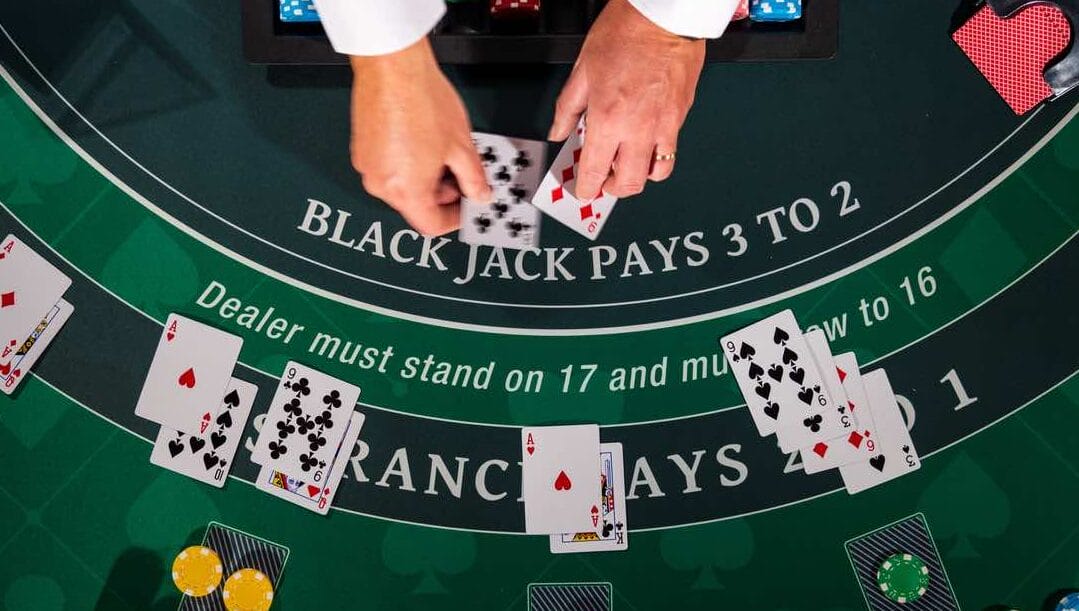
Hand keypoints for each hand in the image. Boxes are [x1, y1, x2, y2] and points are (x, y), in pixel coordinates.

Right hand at [349, 40, 491, 235]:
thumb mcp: (461, 146)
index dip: (454, 219)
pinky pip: (388, 168)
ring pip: (402, 186)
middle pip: (416, 205)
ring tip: (444, 152)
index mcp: (405, 190)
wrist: (392, 65)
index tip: (467, 207)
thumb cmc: (421, 99)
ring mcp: (367, 166)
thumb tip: (479, 194)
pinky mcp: (361, 149)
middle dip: (442, 195)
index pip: (432, 225)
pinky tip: (424, 142)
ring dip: (426, 178)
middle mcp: (380, 183)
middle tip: (462, 175)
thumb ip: (473, 178)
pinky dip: (408, 164)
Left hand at [549, 0, 705, 199]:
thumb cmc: (625, 33)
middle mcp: (638, 130)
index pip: (594, 173)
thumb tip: (559, 133)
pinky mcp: (681, 117)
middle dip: (611, 189)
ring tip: (625, 165)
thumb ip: (568, 108)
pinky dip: (657, 158)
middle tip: (602, 180)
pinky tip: (644, 144)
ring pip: (654, 174)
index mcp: (608, 119)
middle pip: (628, 184)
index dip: (586, 188)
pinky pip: (670, 152)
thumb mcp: (583, 69)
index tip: (582, 190)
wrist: (664, 16)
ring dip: (637, 177)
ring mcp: (664, 126)